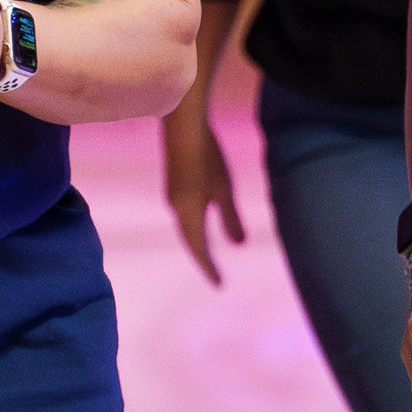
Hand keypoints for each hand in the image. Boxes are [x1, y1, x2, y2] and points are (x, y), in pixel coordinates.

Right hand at [162, 106, 243, 284]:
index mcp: (189, 213)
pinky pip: (183, 214)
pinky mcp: (174, 184)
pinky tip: (202, 222)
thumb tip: (239, 245)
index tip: (219, 286)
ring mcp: (172, 196)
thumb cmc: (206, 157)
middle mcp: (176, 209)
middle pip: (190, 240)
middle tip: (214, 275)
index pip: (199, 249)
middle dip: (202, 258)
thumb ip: (230, 217)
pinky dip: (194, 226)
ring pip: (186, 227)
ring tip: (208, 254)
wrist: (182, 126)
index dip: (210, 268)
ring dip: (197, 242)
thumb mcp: (223, 189)